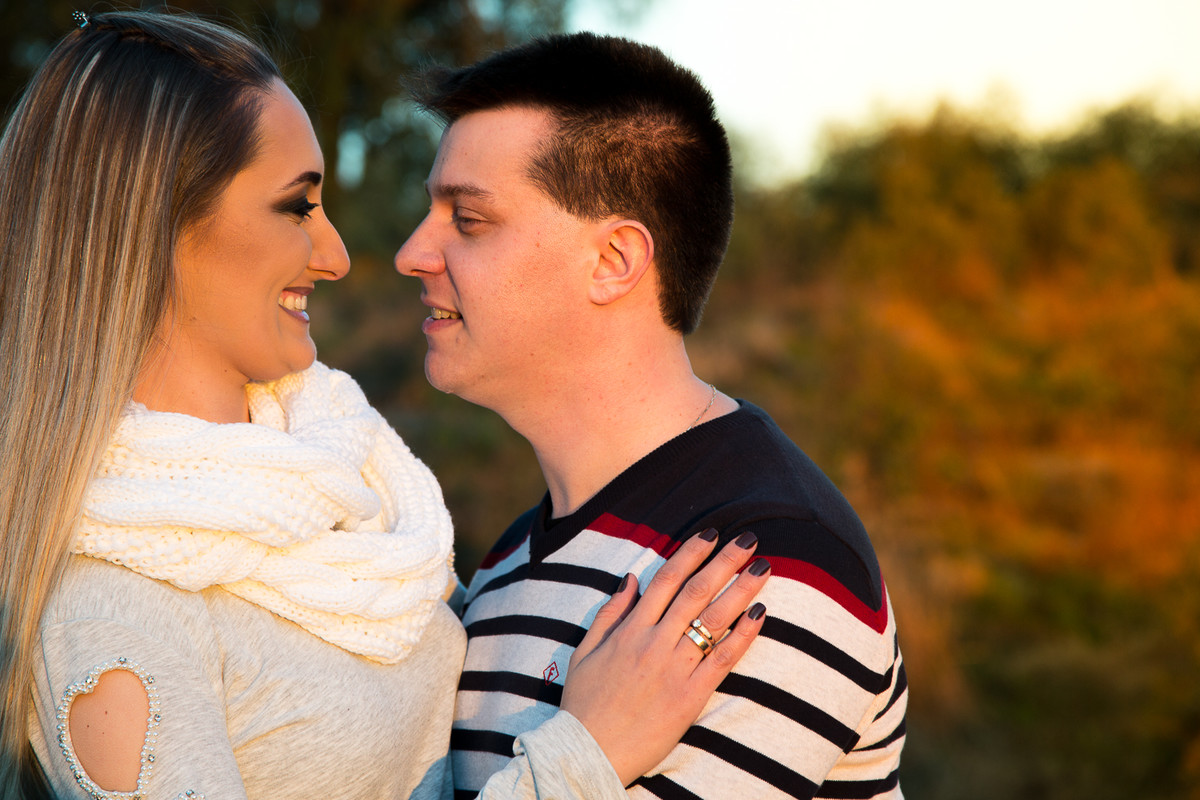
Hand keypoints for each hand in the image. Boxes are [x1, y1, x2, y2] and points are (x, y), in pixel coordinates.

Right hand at [560, 528, 769, 785]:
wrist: (589, 752)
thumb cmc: (584, 703)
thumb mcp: (585, 651)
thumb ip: (610, 613)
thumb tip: (630, 579)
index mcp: (629, 629)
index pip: (666, 579)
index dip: (690, 553)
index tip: (711, 534)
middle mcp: (654, 642)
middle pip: (696, 591)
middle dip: (724, 562)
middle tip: (748, 539)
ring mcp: (674, 668)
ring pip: (713, 619)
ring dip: (741, 591)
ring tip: (764, 568)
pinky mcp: (690, 695)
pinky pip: (722, 659)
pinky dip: (742, 635)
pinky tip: (760, 614)